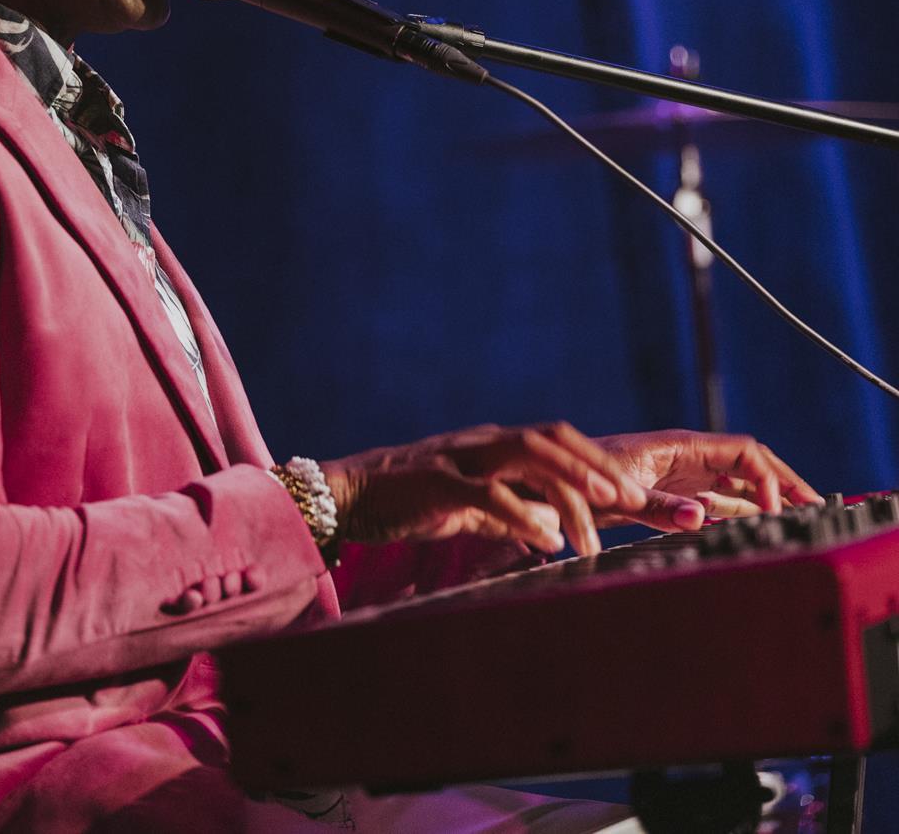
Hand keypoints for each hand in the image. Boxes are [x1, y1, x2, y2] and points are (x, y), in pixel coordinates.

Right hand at [322, 423, 648, 556]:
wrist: (346, 496)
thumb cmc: (408, 503)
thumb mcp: (467, 506)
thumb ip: (505, 512)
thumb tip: (547, 528)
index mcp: (491, 445)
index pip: (556, 439)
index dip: (595, 462)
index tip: (632, 494)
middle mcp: (481, 441)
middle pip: (551, 439)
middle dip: (594, 468)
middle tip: (631, 501)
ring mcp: (459, 456)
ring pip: (527, 455)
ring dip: (569, 485)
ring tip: (599, 517)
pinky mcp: (436, 481)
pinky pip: (488, 494)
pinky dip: (523, 515)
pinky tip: (548, 540)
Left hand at [592, 429, 821, 531]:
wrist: (553, 481)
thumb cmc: (580, 479)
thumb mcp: (619, 494)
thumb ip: (659, 506)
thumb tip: (701, 515)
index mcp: (681, 446)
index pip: (745, 451)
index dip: (770, 477)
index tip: (779, 509)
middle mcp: (688, 456)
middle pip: (751, 464)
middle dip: (785, 482)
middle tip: (818, 505)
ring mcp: (684, 475)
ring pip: (739, 482)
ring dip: (769, 498)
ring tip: (801, 516)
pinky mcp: (674, 493)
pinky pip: (721, 498)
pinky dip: (745, 509)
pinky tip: (759, 523)